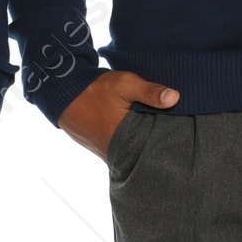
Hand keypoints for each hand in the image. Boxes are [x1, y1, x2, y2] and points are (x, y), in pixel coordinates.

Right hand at [58, 68, 179, 158]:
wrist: (64, 93)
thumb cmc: (95, 89)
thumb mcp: (125, 84)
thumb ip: (149, 91)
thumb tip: (175, 98)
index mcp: (124, 140)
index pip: (151, 153)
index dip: (165, 147)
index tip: (177, 141)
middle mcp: (114, 152)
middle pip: (141, 157)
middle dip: (154, 149)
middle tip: (169, 140)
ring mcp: (105, 154)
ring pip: (131, 157)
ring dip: (140, 149)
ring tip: (155, 139)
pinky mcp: (100, 150)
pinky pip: (121, 153)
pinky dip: (129, 147)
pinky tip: (136, 137)